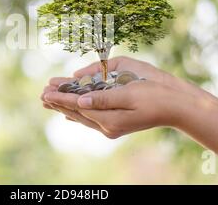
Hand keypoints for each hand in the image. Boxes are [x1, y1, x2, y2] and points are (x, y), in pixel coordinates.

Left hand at [42, 79, 183, 138]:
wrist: (175, 107)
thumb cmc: (155, 95)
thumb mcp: (129, 93)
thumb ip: (103, 98)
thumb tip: (80, 101)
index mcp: (110, 119)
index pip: (78, 106)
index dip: (61, 97)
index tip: (45, 91)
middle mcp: (108, 126)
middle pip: (77, 112)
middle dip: (59, 102)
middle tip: (42, 94)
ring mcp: (112, 126)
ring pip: (82, 116)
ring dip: (66, 106)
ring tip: (50, 100)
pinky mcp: (116, 124)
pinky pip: (91, 118)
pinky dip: (78, 112)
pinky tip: (71, 112)